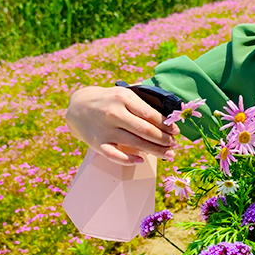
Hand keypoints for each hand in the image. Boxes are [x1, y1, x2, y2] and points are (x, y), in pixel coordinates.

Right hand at [65, 86, 179, 164]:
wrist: (78, 106)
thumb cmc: (108, 100)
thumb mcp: (123, 93)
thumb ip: (142, 101)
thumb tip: (169, 113)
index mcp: (123, 98)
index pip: (150, 114)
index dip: (166, 125)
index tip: (176, 131)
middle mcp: (114, 113)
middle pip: (145, 130)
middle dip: (164, 140)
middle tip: (174, 145)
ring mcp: (105, 129)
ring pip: (135, 144)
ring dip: (155, 151)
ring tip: (168, 155)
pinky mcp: (97, 143)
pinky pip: (115, 155)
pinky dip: (129, 160)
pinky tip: (141, 160)